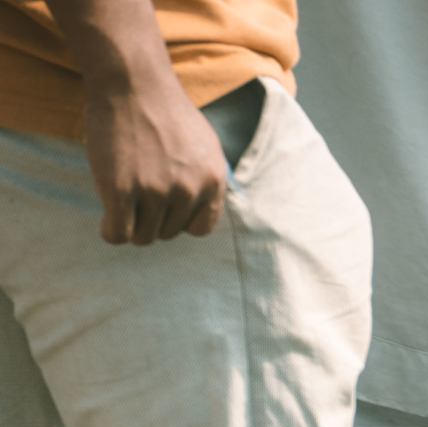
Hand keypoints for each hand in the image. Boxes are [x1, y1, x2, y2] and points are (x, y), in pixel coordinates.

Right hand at [81, 79, 226, 244]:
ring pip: (143, 236)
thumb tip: (203, 209)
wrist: (132, 83)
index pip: (200, 229)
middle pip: (167, 232)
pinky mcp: (122, 189)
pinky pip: (118, 234)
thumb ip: (207, 179)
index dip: (179, 221)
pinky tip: (108, 219)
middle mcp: (189, 190)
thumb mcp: (205, 146)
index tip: (164, 207)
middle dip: (151, 218)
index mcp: (214, 181)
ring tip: (122, 199)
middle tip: (136, 192)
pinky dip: (111, 232)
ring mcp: (156, 191)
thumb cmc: (165, 111)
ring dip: (130, 223)